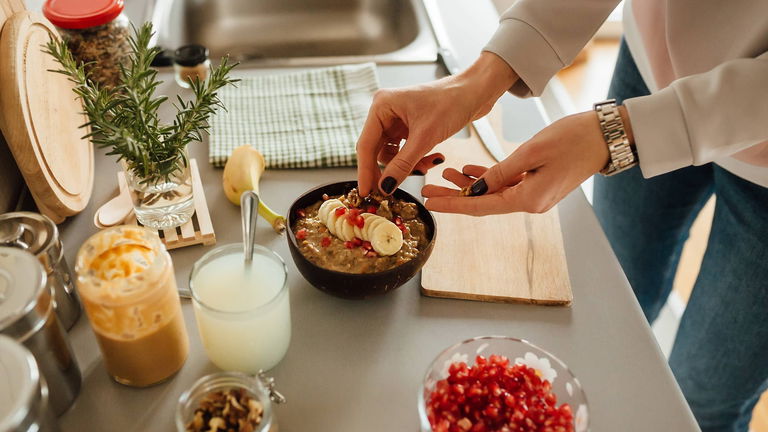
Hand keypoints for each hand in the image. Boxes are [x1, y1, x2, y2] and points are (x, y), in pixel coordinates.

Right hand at [356, 52, 518, 195]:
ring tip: (429, 164)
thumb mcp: (425, 138)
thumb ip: (402, 164)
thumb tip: (385, 187)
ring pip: (392, 154)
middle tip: (394, 190)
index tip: (364, 193)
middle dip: (391, 169)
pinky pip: (404, 151)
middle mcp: (385, 111)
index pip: (366, 145)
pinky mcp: (409, 126)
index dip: (365, 171)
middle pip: (377, 151)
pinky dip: (416, 159)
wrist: (476, 92)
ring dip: (407, 165)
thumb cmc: (452, 102)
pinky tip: (434, 158)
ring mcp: (397, 119)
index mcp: (382, 106)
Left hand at [422, 108, 631, 214]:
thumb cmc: (573, 139)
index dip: (452, 204)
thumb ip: (500, 172)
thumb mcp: (531, 152)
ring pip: (494, 193)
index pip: (480, 206)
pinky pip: (508, 185)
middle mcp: (531, 203)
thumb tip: (473, 188)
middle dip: (454, 196)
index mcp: (528, 199)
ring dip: (470, 185)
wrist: (605, 136)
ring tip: (445, 176)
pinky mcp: (539, 184)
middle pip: (483, 203)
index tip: (429, 203)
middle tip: (427, 190)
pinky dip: (489, 178)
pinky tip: (470, 171)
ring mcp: (536, 195)